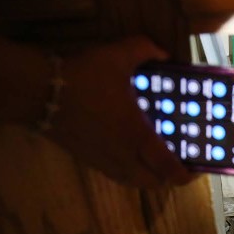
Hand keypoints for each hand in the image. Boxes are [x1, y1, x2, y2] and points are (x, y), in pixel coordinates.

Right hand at [49, 37, 194, 188]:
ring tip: (153, 161)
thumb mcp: (118, 55)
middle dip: (167, 179)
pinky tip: (126, 154)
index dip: (185, 175)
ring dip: (147, 177)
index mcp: (138, 137)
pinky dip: (127, 171)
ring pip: (132, 182)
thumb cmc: (84, 77)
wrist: (39, 92)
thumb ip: (144, 50)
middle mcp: (124, 156)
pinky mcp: (87, 159)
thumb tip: (163, 53)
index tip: (194, 170)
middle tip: (175, 165)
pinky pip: (115, 174)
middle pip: (153, 183)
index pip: (169, 168)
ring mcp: (103, 161)